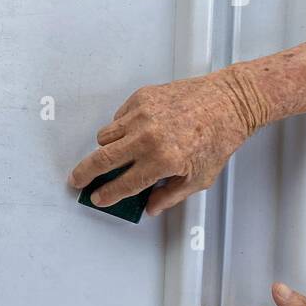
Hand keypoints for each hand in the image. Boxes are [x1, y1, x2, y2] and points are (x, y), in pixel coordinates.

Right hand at [68, 67, 263, 216]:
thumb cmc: (219, 137)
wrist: (229, 101)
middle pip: (101, 160)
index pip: (123, 184)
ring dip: (105, 149)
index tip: (98, 198)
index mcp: (163, 161)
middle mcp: (148, 138)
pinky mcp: (141, 98)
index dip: (107, 195)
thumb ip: (170, 196)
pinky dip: (120, 128)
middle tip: (77, 180)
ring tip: (115, 154)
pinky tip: (136, 132)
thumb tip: (150, 207)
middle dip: (84, 174)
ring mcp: (142, 115)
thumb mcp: (200, 177)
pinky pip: (117, 118)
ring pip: (105, 137)